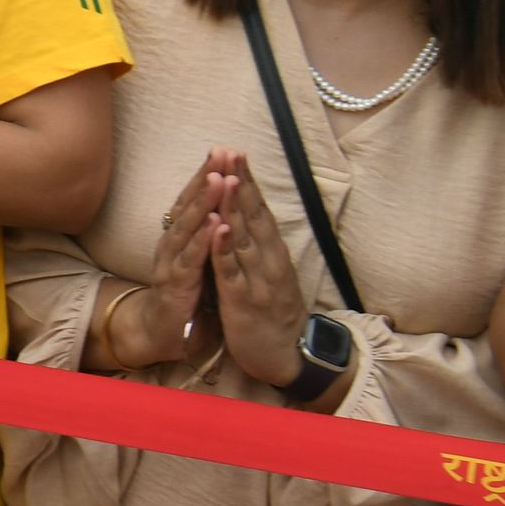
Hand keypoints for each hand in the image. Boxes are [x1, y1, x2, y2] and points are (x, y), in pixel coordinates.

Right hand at [107, 157, 225, 368]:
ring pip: (188, 228)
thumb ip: (203, 231)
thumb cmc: (184, 291)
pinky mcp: (176, 285)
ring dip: (204, 203)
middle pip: (188, 205)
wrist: (159, 331)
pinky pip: (190, 261)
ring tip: (219, 180)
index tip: (223, 150)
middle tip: (221, 154)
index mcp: (179, 236)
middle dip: (205, 178)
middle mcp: (171, 243)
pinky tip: (216, 225)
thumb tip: (218, 201)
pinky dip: (203, 242)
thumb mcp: (196, 256)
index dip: (205, 174)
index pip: (192, 199)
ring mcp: (171, 263)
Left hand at [206, 156, 315, 389]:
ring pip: (243, 237)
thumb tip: (252, 216)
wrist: (286, 355)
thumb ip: (260, 246)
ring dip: (233, 207)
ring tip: (225, 178)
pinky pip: (231, 270)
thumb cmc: (273, 312)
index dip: (246, 181)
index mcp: (271, 252)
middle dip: (240, 182)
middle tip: (230, 151)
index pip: (257, 209)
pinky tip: (218, 227)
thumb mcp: (269, 273)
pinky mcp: (244, 299)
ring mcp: (258, 278)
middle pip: (253, 215)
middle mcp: (268, 259)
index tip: (235, 152)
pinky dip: (224, 248)